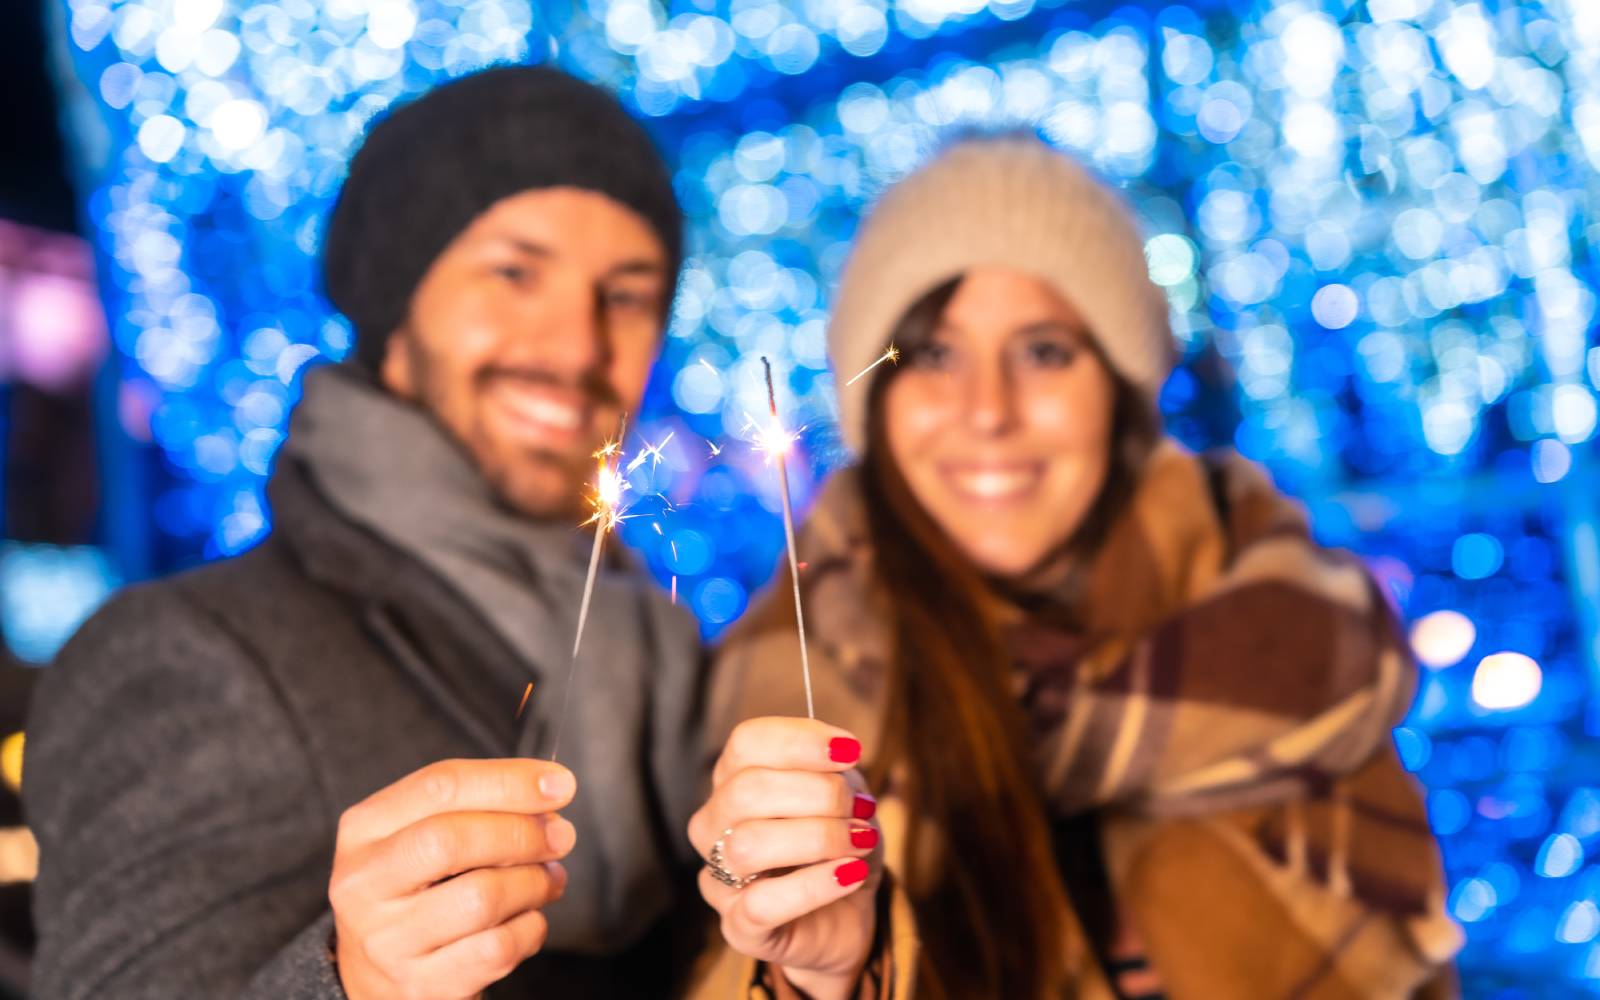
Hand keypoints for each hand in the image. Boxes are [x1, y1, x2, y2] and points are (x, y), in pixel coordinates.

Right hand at [328, 758, 576, 999]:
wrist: (378, 976)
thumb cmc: (418, 887)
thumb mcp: (425, 832)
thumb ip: (479, 804)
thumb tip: (551, 790)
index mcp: (364, 829)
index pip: (439, 786)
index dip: (509, 780)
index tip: (561, 784)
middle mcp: (363, 884)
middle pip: (453, 840)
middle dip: (523, 833)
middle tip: (561, 836)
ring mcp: (386, 941)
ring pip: (481, 899)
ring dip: (534, 883)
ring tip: (548, 879)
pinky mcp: (419, 986)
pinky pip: (497, 948)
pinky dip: (531, 928)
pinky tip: (528, 919)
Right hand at [688, 718, 879, 999]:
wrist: (847, 915)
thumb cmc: (838, 847)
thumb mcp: (845, 798)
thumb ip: (836, 773)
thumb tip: (839, 756)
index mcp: (733, 781)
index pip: (746, 743)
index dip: (801, 740)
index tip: (852, 749)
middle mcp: (713, 826)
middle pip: (746, 790)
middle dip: (818, 793)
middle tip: (861, 807)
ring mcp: (719, 878)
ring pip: (748, 845)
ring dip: (820, 838)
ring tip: (861, 841)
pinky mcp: (738, 927)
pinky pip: (762, 903)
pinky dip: (816, 884)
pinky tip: (852, 874)